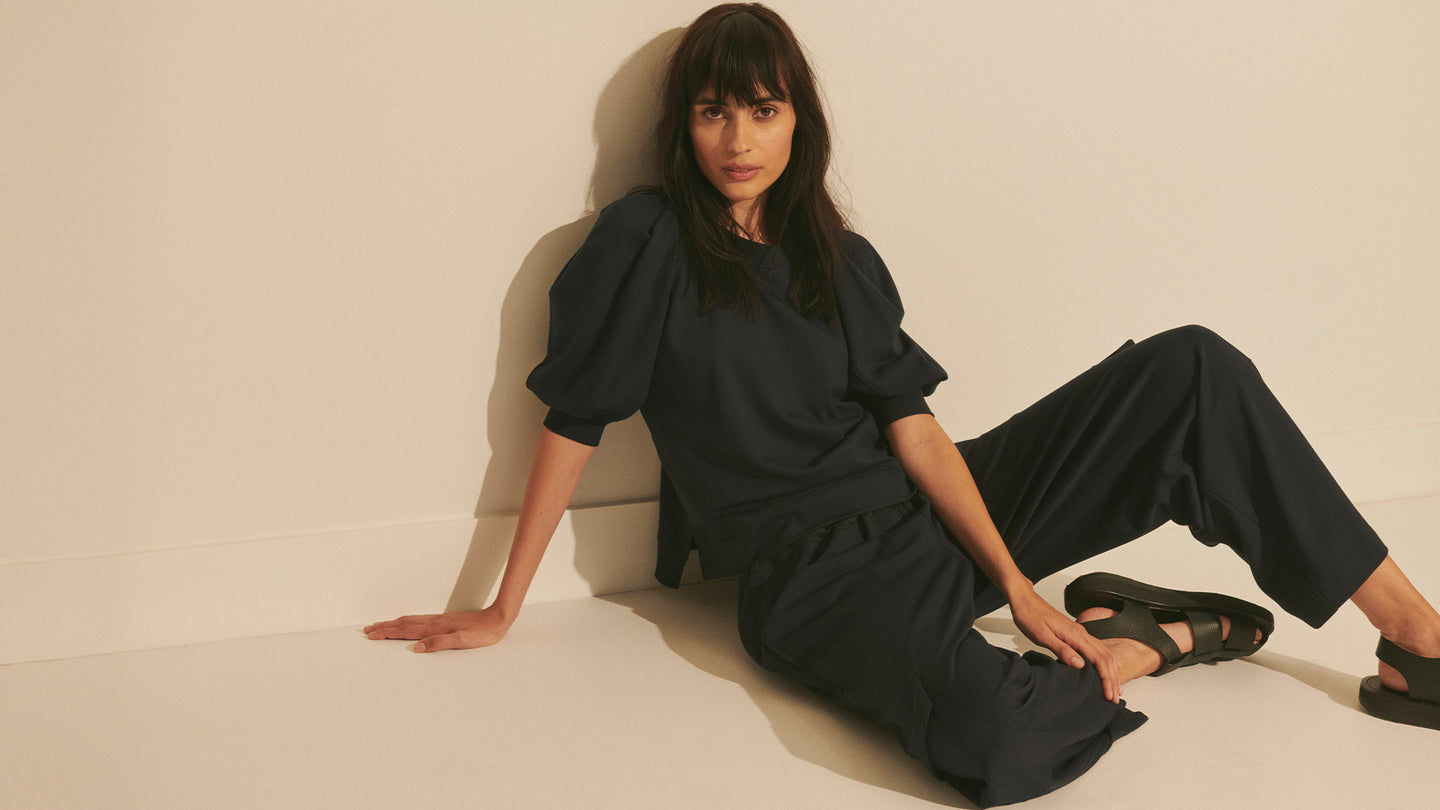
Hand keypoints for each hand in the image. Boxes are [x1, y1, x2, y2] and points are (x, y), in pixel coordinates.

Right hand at [364, 606, 511, 652]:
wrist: (498, 618)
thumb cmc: (482, 633)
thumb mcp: (462, 641)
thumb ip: (439, 643)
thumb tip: (417, 648)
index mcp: (436, 628)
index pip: (407, 631)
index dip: (388, 633)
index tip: (372, 635)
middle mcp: (435, 622)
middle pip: (404, 624)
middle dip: (385, 627)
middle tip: (368, 630)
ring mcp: (440, 620)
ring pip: (411, 621)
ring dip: (394, 623)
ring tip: (382, 625)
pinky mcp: (446, 621)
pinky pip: (420, 620)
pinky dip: (408, 622)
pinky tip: (408, 624)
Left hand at [1007, 588, 1122, 701]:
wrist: (1025, 600)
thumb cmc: (1030, 616)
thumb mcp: (1042, 636)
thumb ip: (1062, 650)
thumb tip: (1080, 665)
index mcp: (1076, 635)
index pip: (1099, 660)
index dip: (1107, 679)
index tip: (1109, 695)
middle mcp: (1082, 633)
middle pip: (1106, 658)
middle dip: (1113, 679)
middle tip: (1115, 698)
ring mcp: (1080, 633)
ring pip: (1104, 653)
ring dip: (1112, 671)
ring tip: (1115, 687)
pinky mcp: (1076, 633)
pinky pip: (1098, 648)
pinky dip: (1107, 661)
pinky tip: (1110, 666)